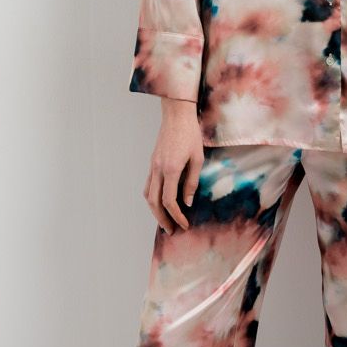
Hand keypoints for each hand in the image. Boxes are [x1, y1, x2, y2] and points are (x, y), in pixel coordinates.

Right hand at [145, 99, 204, 232]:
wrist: (176, 115)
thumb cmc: (190, 135)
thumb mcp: (198, 159)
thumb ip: (192, 182)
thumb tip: (188, 203)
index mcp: (171, 170)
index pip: (169, 201)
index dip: (176, 216)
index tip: (184, 224)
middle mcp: (158, 170)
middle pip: (154, 202)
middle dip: (162, 219)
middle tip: (172, 231)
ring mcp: (152, 166)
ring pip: (148, 195)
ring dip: (155, 211)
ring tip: (165, 221)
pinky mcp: (152, 163)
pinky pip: (148, 186)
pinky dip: (152, 198)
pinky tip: (160, 203)